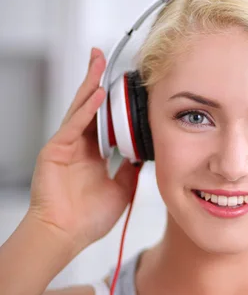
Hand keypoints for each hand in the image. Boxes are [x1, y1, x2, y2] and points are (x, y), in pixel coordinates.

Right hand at [28, 48, 139, 252]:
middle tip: (104, 58)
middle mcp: (79, 145)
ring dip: (89, 84)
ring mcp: (65, 146)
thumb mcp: (121, 189)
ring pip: (79, 108)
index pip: (104, 119)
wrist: (66, 236)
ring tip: (98, 62)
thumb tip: (144, 155)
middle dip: (97, 81)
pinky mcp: (55, 151)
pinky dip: (85, 110)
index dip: (113, 101)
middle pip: (89, 105)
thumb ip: (130, 170)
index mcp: (93, 153)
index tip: (125, 84)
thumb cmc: (88, 219)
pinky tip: (96, 95)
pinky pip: (73, 125)